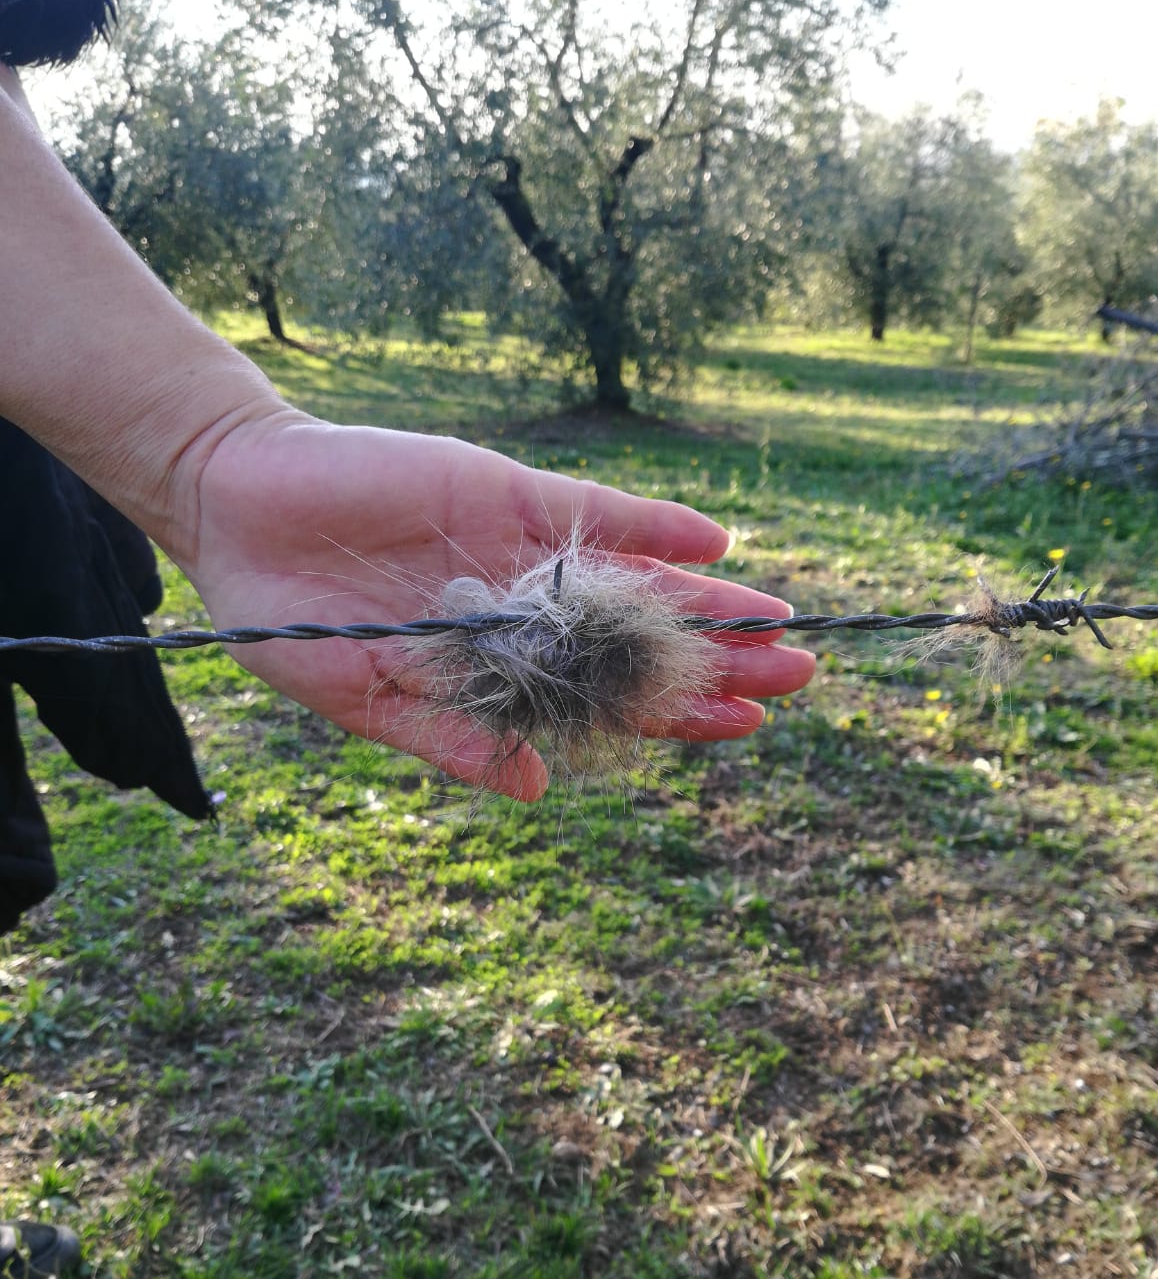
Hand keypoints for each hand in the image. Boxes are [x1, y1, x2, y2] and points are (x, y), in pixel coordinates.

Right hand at [180, 411, 815, 799]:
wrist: (233, 507)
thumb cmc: (285, 617)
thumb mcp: (364, 697)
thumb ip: (450, 737)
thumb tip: (537, 785)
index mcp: (494, 670)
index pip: (606, 700)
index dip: (676, 714)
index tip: (747, 727)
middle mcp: (524, 611)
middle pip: (641, 642)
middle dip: (718, 661)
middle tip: (803, 675)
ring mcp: (521, 551)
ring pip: (635, 578)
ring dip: (706, 601)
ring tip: (780, 620)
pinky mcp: (507, 492)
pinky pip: (597, 511)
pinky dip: (654, 526)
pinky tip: (717, 543)